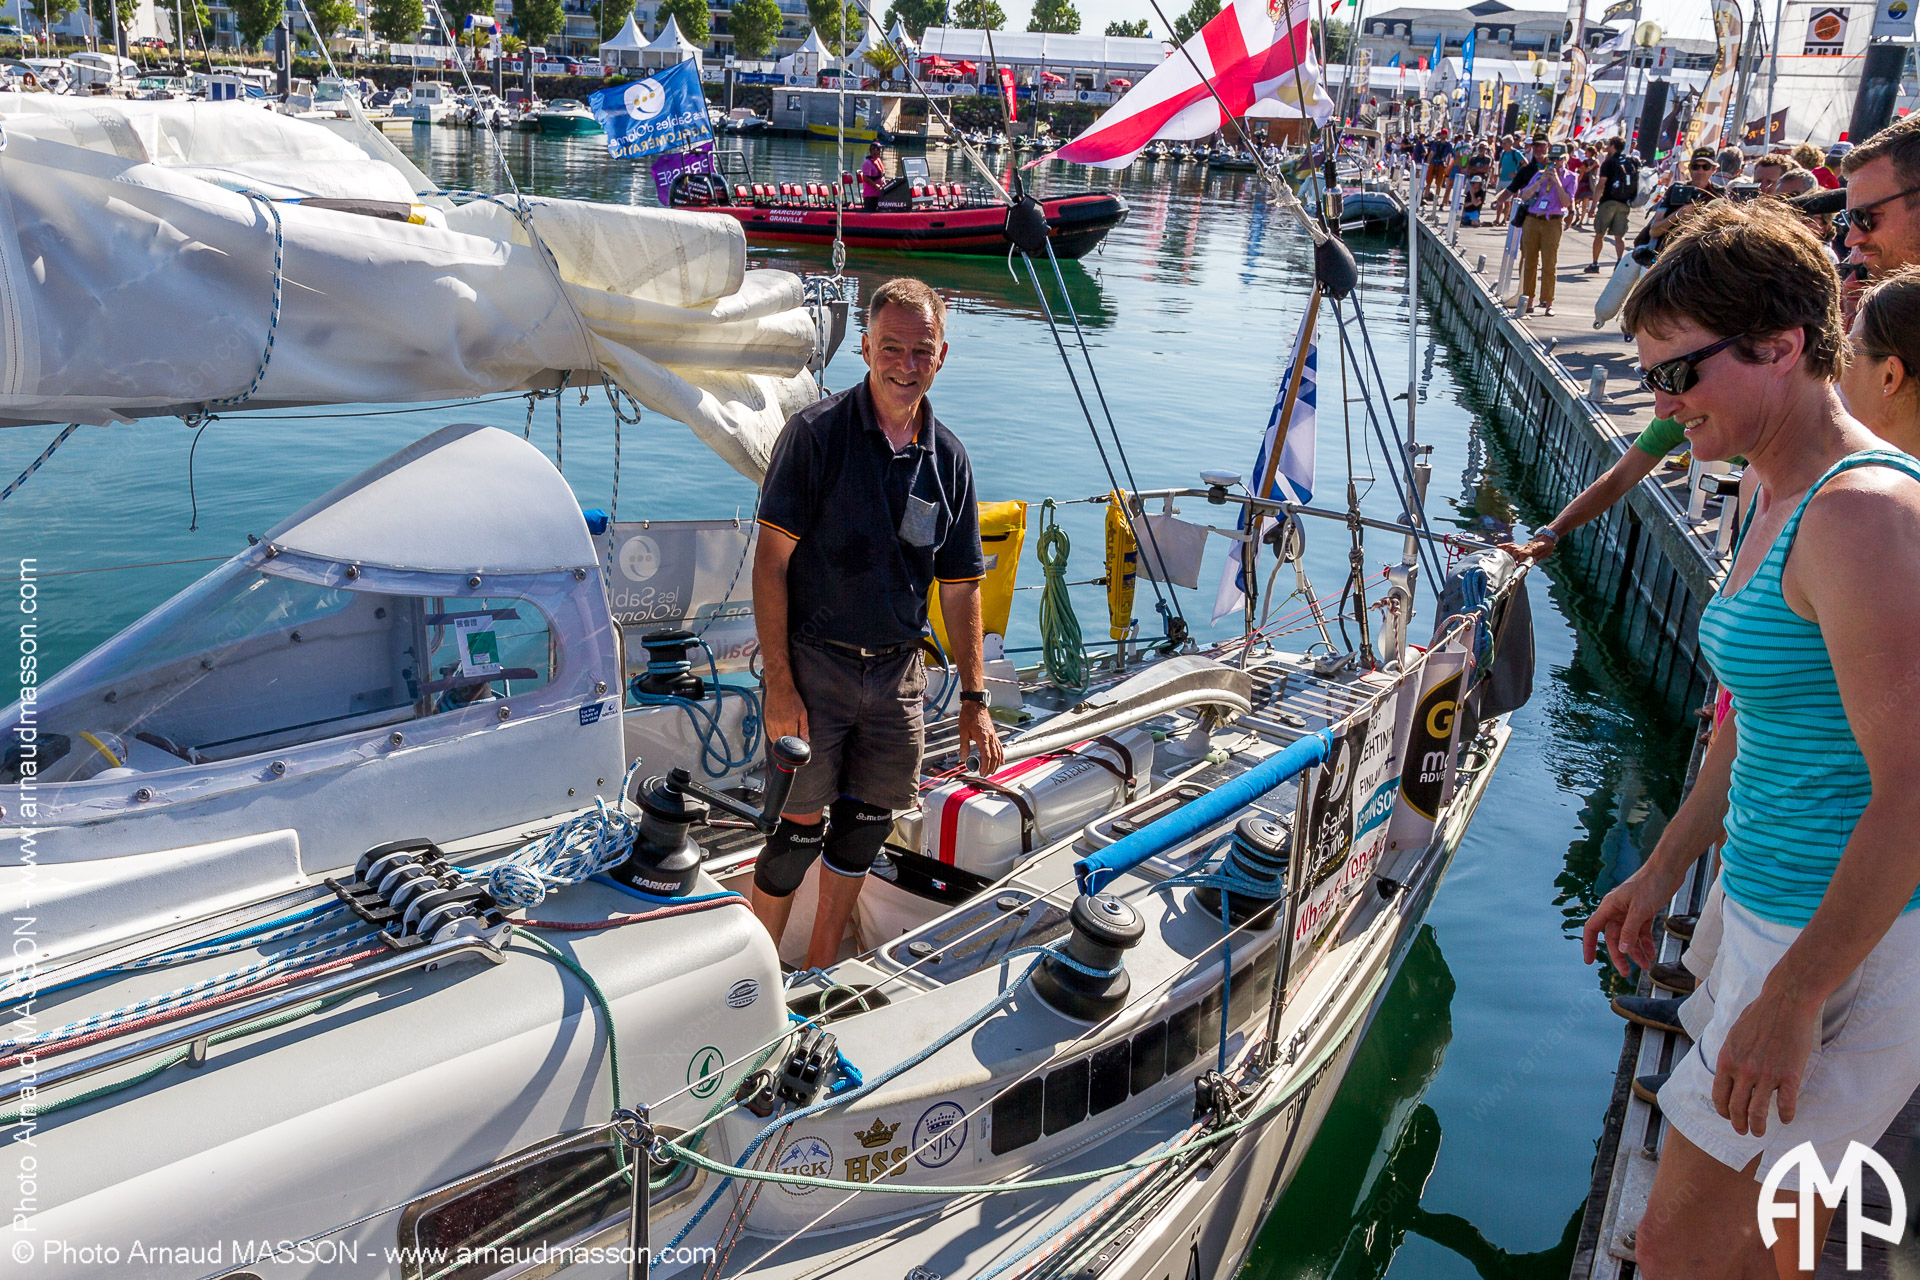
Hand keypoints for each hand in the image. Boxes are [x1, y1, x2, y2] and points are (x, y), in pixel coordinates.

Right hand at [764, 679, 808, 744]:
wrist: (779, 687)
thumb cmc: (792, 698)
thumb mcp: (802, 712)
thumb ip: (804, 727)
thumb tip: (806, 740)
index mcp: (789, 724)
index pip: (793, 741)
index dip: (797, 743)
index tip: (800, 742)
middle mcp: (778, 726)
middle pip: (783, 742)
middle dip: (789, 743)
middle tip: (794, 740)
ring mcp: (771, 723)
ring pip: (775, 739)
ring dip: (781, 741)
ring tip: (787, 738)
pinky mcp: (766, 721)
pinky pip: (769, 734)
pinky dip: (774, 737)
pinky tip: (779, 735)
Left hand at [956, 702, 1003, 774]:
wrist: (975, 704)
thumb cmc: (968, 716)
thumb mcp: (963, 732)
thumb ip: (964, 746)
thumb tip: (963, 758)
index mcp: (982, 738)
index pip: (986, 756)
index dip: (985, 766)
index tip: (982, 773)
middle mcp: (990, 737)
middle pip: (994, 757)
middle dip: (991, 767)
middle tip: (986, 774)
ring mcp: (993, 735)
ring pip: (998, 752)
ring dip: (996, 763)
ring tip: (993, 770)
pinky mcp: (994, 733)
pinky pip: (999, 746)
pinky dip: (1001, 754)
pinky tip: (1001, 760)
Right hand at [1498, 536, 1555, 562]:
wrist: (1547, 538)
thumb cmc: (1547, 546)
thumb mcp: (1546, 553)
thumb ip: (1538, 557)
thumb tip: (1533, 562)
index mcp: (1532, 549)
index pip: (1523, 554)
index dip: (1519, 560)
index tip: (1516, 565)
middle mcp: (1525, 547)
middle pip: (1515, 551)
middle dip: (1510, 558)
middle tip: (1507, 565)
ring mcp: (1522, 545)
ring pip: (1511, 547)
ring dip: (1505, 552)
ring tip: (1501, 558)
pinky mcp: (1520, 545)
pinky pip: (1511, 544)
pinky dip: (1504, 546)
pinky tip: (1498, 547)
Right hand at [1583, 857, 1687, 974]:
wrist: (1669, 869)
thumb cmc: (1651, 884)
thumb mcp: (1640, 910)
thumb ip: (1629, 930)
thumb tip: (1621, 949)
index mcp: (1609, 906)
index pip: (1592, 928)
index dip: (1588, 945)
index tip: (1589, 961)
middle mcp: (1617, 910)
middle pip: (1613, 937)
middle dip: (1620, 955)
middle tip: (1626, 972)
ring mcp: (1630, 911)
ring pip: (1628, 936)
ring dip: (1636, 951)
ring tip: (1646, 966)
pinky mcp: (1643, 911)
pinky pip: (1640, 931)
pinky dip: (1645, 942)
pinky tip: (1652, 953)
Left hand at [1714, 987, 1818, 1135]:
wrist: (1785, 1003)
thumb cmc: (1759, 1016)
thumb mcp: (1733, 1035)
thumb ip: (1730, 1056)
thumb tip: (1728, 1072)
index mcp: (1727, 1060)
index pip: (1720, 1095)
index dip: (1723, 1111)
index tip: (1728, 1117)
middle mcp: (1744, 1071)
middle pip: (1737, 1108)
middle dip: (1739, 1124)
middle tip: (1744, 1131)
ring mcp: (1766, 1074)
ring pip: (1759, 1112)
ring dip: (1758, 1127)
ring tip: (1759, 1132)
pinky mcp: (1789, 1075)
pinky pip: (1786, 1104)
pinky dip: (1786, 1115)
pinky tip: (1786, 1118)